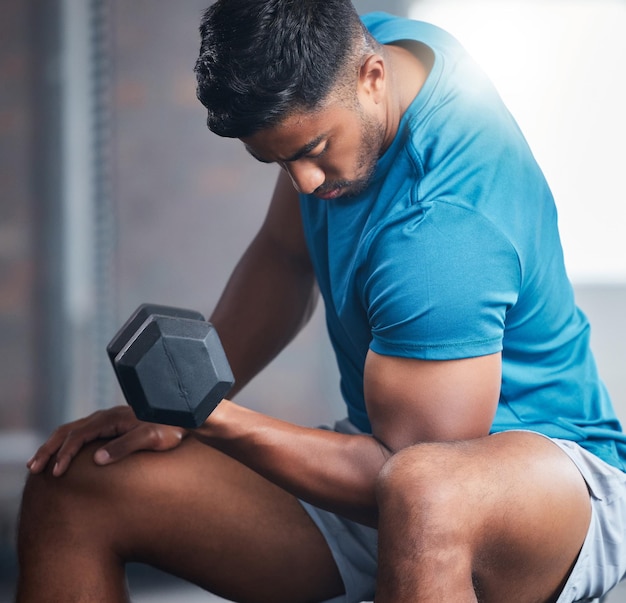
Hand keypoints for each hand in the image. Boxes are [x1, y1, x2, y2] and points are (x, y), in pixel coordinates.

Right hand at [26, 406, 187, 476]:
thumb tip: (97, 459)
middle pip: (69, 430)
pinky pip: (83, 432)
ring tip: (39, 463)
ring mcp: (109, 419)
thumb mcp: (151, 438)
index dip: (65, 454)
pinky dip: (66, 442)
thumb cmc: (171, 428)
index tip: (56, 473)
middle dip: (49, 449)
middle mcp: (108, 416)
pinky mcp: (113, 425)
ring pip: (73, 430)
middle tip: (33, 468)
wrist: (185, 417)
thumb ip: (125, 447)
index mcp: (113, 418)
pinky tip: (63, 455)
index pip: (79, 436)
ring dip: (54, 446)